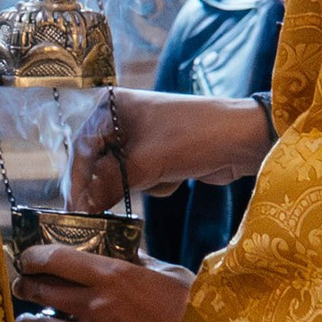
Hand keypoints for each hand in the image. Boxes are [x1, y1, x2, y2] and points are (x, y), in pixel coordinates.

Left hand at [14, 248, 193, 321]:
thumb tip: (117, 250)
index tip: (28, 260)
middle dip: (27, 288)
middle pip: (40, 292)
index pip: (54, 259)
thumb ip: (137, 262)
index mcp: (114, 276)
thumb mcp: (169, 274)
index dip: (32, 257)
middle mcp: (98, 307)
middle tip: (25, 289)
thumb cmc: (198, 311)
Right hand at [67, 86, 268, 209]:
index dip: (77, 181)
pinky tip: (177, 176)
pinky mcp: (159, 155)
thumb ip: (109, 185)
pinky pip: (142, 178)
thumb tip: (81, 209)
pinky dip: (157, 183)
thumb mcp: (148, 163)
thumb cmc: (195, 136)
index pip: (82, 147)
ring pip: (120, 174)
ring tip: (160, 179)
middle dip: (110, 185)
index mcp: (113, 106)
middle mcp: (122, 118)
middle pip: (98, 162)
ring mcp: (141, 137)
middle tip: (101, 214)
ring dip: (139, 184)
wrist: (246, 139)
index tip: (75, 211)